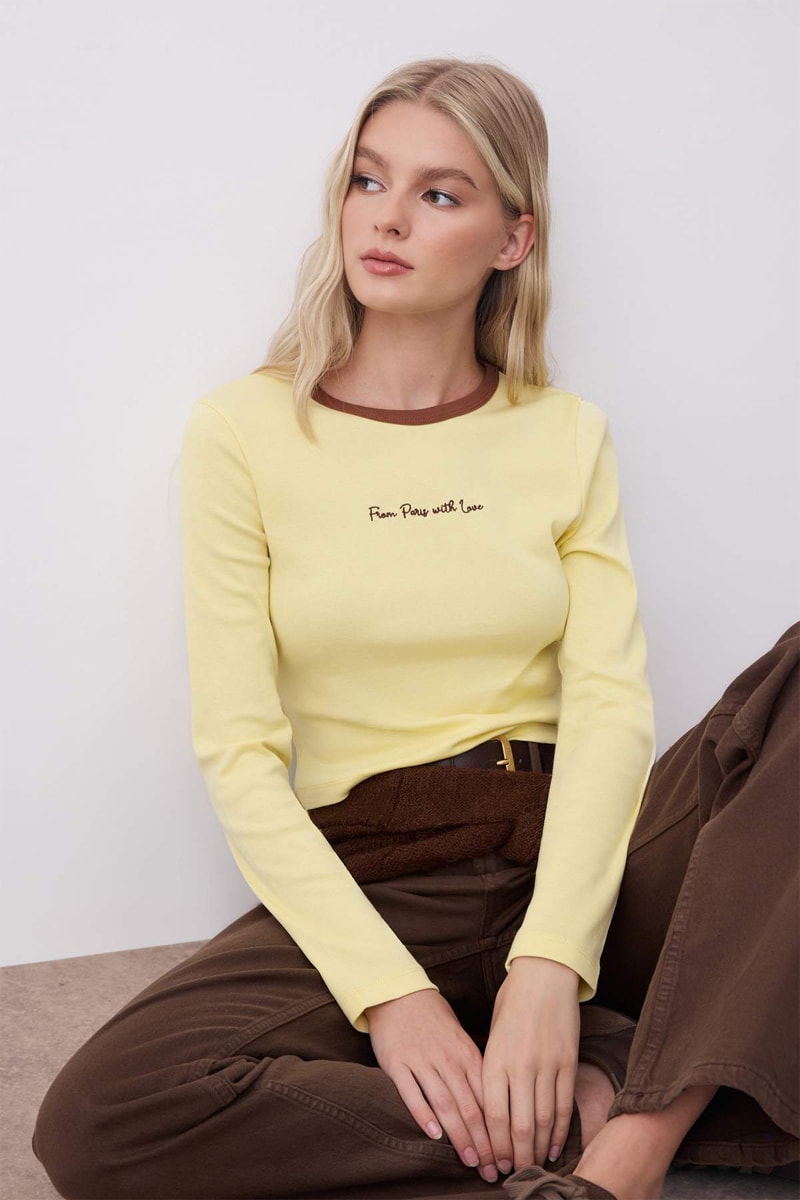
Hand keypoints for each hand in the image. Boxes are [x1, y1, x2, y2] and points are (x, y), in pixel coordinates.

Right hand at [365, 989, 500, 1182]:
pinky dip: (423, 1114)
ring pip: (445, 1104)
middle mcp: (448, 1060)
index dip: (499, 1130)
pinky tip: (434, 1134)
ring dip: (460, 1135)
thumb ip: (474, 1069)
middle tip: (493, 1170)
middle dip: (484, 1142)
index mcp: (467, 1054)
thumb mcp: (460, 1040)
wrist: (399, 993)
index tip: (507, 1154)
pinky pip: (412, 1092)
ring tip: (471, 1160)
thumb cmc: (433, 1019)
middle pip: (470, 1106)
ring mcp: (422, 1061)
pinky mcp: (397, 1063)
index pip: (488, 1097)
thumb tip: (494, 1103)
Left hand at [482, 956, 580, 1171]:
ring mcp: (547, 1065)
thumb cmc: (512, 1001)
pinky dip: (559, 1131)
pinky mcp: (568, 1062)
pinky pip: (564, 1105)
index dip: (494, 1145)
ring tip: (533, 1166)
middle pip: (518, 1126)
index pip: (493, 1116)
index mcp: (495, 1059)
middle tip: (514, 1173)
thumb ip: (492, 1067)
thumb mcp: (492, 1032)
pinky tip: (554, 1147)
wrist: (544, 973)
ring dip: (538, 1149)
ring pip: (543, 1121)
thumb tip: (491, 1104)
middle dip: (516, 1156)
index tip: (494, 1162)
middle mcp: (520, 1066)